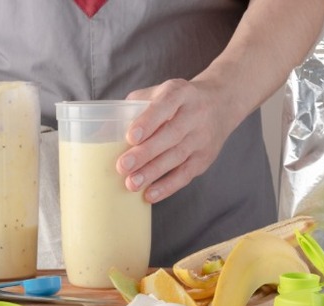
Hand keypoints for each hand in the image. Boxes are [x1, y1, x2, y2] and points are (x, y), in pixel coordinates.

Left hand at [115, 78, 236, 203]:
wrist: (222, 102)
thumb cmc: (178, 101)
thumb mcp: (159, 93)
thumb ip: (133, 107)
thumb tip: (100, 131)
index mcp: (180, 93)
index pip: (164, 105)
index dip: (148, 121)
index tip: (131, 137)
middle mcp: (195, 114)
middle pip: (170, 135)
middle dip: (145, 153)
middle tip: (122, 166)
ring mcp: (202, 137)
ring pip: (177, 157)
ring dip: (153, 173)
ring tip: (131, 184)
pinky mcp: (206, 157)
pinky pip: (186, 174)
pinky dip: (168, 186)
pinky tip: (150, 194)